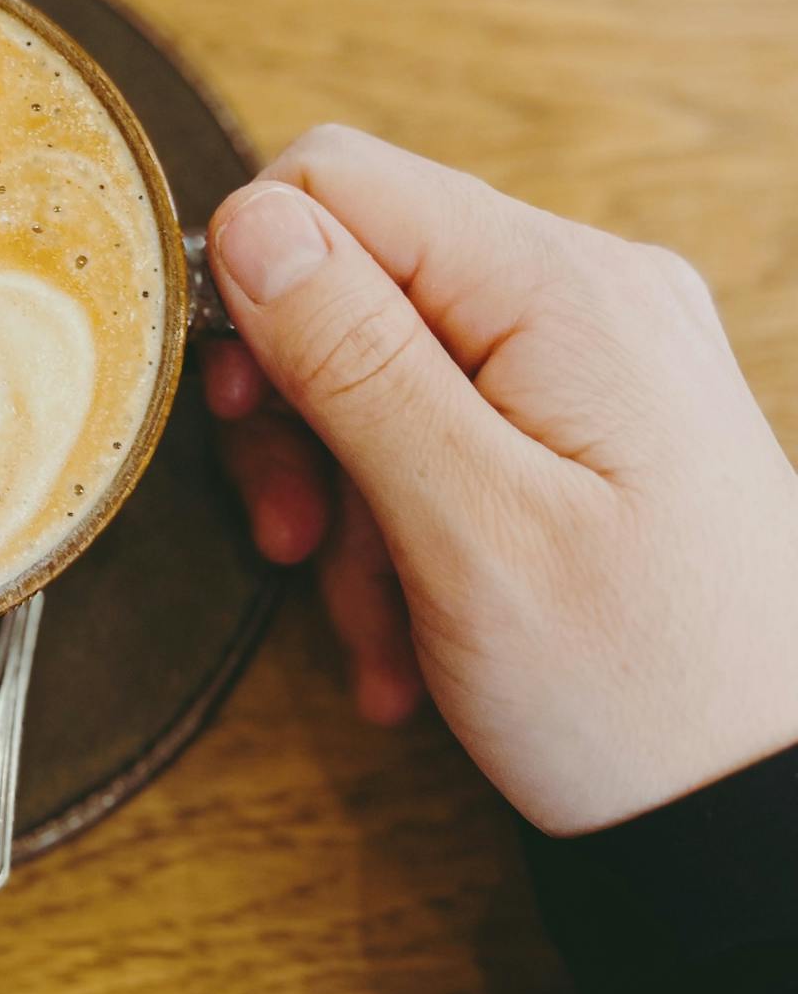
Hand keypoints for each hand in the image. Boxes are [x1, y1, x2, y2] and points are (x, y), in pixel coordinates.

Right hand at [201, 127, 797, 835]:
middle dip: (304, 423)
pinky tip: (417, 636)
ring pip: (389, 371)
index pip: (335, 182)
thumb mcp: (467, 530)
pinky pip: (454, 431)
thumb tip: (249, 222)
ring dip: (351, 503)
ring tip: (377, 627)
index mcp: (562, 290)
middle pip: (357, 282)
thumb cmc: (638, 692)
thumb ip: (354, 360)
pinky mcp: (600, 423)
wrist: (762, 811)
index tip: (247, 420)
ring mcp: (601, 358)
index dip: (254, 286)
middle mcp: (590, 293)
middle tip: (295, 548)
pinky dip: (409, 526)